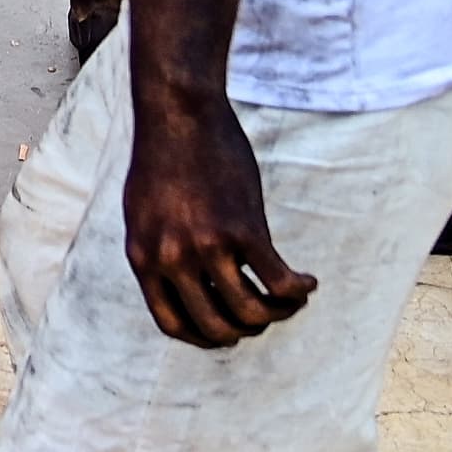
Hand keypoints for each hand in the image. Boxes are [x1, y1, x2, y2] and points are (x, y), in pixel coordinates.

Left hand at [121, 85, 317, 344]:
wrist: (178, 114)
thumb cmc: (163, 158)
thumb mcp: (144, 213)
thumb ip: (158, 250)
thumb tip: (182, 283)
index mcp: (144, 259)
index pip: (174, 325)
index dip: (205, 337)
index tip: (227, 332)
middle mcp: (172, 260)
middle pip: (217, 326)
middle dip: (245, 329)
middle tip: (264, 316)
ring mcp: (207, 247)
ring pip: (251, 311)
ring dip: (277, 314)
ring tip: (291, 300)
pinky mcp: (243, 229)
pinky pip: (278, 281)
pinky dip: (298, 290)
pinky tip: (308, 282)